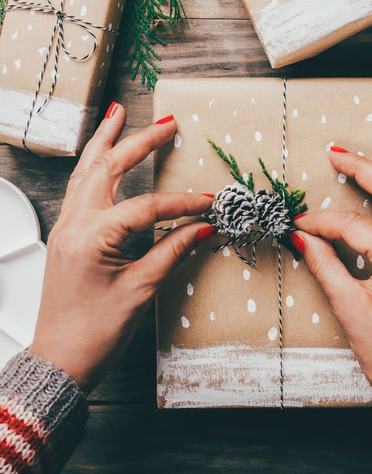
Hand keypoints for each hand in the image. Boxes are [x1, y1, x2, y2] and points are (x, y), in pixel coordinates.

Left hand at [29, 104, 215, 391]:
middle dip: (138, 141)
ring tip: (118, 115)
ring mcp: (66, 226)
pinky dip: (93, 165)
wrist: (60, 359)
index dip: (183, 203)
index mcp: (92, 237)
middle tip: (165, 122)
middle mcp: (74, 223)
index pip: (147, 207)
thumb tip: (204, 228)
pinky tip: (102, 156)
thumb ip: (173, 251)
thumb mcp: (140, 289)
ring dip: (105, 141)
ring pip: (86, 171)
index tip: (210, 203)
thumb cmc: (96, 331)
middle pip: (108, 168)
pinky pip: (79, 187)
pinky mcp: (66, 234)